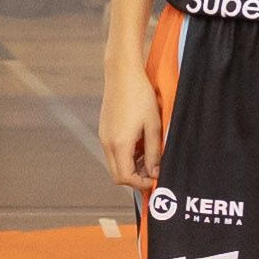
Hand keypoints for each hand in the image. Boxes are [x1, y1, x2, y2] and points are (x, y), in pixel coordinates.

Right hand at [99, 63, 162, 202]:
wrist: (122, 74)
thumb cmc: (141, 96)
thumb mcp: (153, 126)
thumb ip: (153, 153)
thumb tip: (154, 173)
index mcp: (119, 143)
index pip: (125, 178)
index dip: (141, 184)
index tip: (156, 180)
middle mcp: (107, 143)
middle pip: (117, 175)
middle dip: (135, 178)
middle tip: (153, 172)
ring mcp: (103, 136)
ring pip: (115, 164)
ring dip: (131, 166)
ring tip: (149, 155)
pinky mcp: (104, 130)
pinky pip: (113, 152)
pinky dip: (126, 155)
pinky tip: (139, 143)